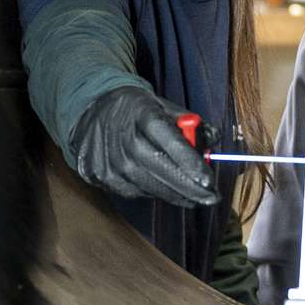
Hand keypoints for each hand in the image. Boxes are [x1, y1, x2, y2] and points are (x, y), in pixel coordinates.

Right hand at [67, 87, 218, 208]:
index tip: (208, 181)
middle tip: (211, 198)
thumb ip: (191, 123)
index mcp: (142, 114)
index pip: (169, 141)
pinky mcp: (100, 176)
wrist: (91, 111)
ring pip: (149, 187)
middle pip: (160, 170)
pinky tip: (160, 184)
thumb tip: (213, 141)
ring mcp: (109, 160)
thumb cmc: (136, 111)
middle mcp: (123, 139)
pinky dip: (152, 191)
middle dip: (189, 188)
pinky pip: (134, 191)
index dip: (189, 163)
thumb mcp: (163, 106)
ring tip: (191, 193)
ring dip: (174, 193)